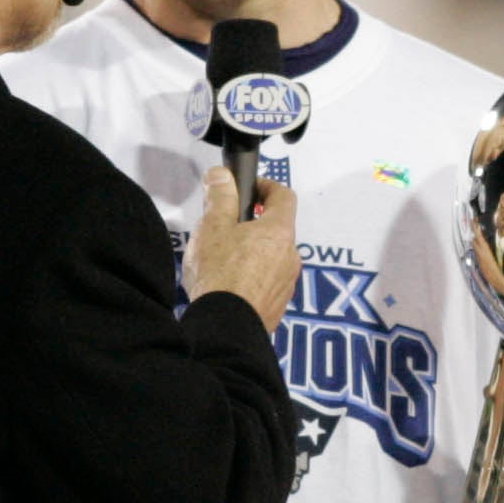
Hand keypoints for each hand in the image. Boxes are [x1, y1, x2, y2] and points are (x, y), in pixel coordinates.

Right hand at [183, 168, 299, 331]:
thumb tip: (222, 175)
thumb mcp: (213, 226)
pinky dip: (252, 278)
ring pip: (272, 257)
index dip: (267, 186)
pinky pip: (267, 283)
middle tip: (226, 228)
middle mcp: (291, 255)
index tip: (249, 189)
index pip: (284, 196)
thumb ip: (220, 196)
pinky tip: (228, 285)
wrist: (226, 326)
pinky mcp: (278, 306)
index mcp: (279, 231)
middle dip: (254, 224)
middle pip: (277, 229)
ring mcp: (287, 283)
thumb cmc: (220, 273)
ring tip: (222, 261)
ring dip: (253, 253)